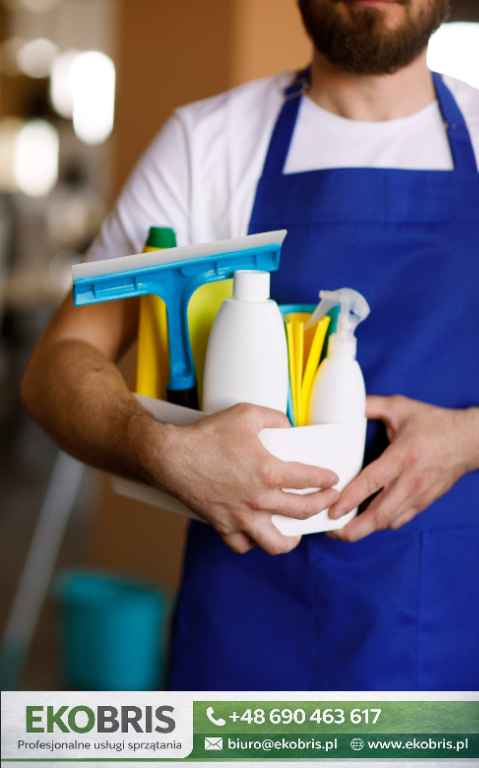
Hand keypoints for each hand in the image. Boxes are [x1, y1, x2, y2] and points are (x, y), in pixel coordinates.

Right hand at [147, 403, 339, 554]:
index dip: (327, 480)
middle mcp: (259, 499)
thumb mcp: (246, 414)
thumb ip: (274, 417)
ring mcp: (241, 517)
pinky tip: (257, 532)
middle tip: (327, 500)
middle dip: (322, 506)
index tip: (332, 479)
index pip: (310, 480)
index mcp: (269, 471)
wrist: (170, 456)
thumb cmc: (206, 435)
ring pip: (276, 543)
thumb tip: (289, 426)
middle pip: (303, 512)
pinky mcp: (223, 525)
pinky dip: (253, 542)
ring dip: (292, 539)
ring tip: (296, 532)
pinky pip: (243, 545)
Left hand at [327, 395, 478, 542]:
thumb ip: (371, 405)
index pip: (372, 483)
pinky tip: (366, 518)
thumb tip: (347, 403)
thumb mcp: (400, 407)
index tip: (333, 510)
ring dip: (364, 528)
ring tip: (343, 526)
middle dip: (353, 529)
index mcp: (402, 457)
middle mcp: (410, 481)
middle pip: (379, 515)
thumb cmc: (435, 424)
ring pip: (388, 522)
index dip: (350, 499)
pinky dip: (381, 523)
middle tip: (332, 531)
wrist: (469, 441)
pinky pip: (398, 520)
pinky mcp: (423, 503)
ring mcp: (418, 495)